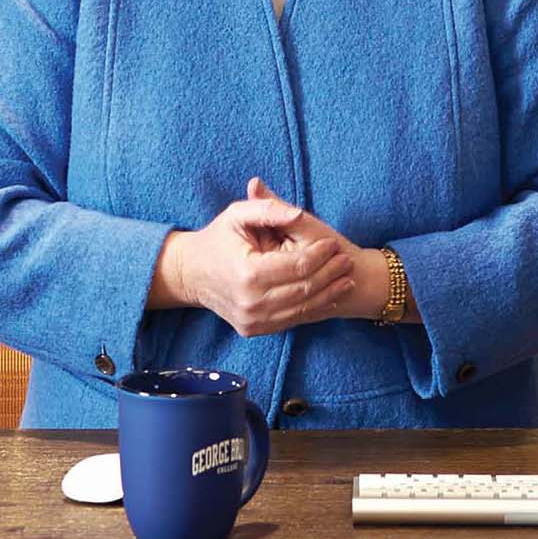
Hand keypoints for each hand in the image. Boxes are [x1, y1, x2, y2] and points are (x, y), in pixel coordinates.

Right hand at [150, 183, 356, 336]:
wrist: (190, 273)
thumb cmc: (219, 239)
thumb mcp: (238, 215)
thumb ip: (268, 209)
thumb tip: (298, 213)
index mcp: (247, 273)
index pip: (297, 267)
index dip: (320, 255)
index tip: (334, 244)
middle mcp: (250, 302)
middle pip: (303, 289)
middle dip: (330, 274)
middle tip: (347, 260)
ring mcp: (252, 320)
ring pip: (301, 309)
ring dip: (327, 294)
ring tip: (346, 278)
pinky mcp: (253, 329)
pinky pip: (291, 320)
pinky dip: (313, 308)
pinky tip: (329, 296)